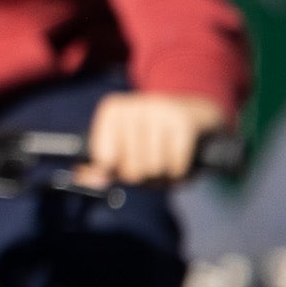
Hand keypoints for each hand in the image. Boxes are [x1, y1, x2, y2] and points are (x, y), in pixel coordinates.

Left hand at [79, 91, 228, 187]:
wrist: (199, 112)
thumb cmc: (154, 137)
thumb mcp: (125, 148)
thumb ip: (102, 167)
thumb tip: (86, 180)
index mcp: (112, 110)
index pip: (105, 161)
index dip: (119, 171)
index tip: (129, 160)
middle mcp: (133, 106)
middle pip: (131, 170)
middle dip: (145, 177)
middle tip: (154, 165)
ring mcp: (159, 111)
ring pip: (154, 169)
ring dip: (164, 177)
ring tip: (167, 163)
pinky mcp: (183, 122)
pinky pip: (176, 166)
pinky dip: (180, 173)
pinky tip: (182, 161)